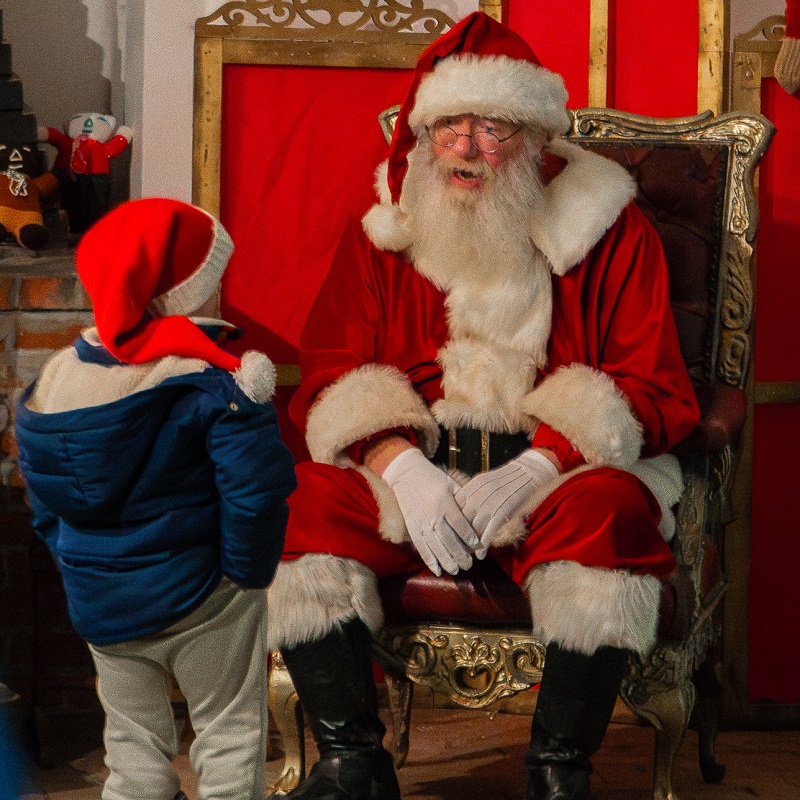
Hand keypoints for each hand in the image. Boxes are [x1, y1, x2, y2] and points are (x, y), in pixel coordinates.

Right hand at [381, 447, 479, 575]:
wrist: (405, 473)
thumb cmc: (432, 477)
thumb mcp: (450, 483)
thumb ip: (463, 498)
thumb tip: (479, 510)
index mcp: (445, 503)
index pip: (460, 524)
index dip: (470, 537)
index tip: (478, 546)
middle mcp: (433, 515)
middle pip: (449, 540)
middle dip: (460, 554)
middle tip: (469, 564)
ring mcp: (421, 523)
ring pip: (436, 547)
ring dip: (446, 561)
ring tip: (456, 570)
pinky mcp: (412, 527)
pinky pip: (421, 547)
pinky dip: (429, 560)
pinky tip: (437, 570)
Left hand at [455, 449, 557, 555]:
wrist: (530, 471)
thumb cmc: (508, 479)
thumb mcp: (486, 481)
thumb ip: (473, 494)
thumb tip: (460, 510)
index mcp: (474, 484)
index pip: (455, 506)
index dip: (451, 523)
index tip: (449, 535)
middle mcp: (480, 492)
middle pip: (462, 519)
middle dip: (458, 535)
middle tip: (456, 549)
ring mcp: (492, 501)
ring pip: (475, 527)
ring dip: (470, 543)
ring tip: (468, 554)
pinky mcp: (504, 510)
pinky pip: (490, 530)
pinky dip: (484, 544)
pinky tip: (481, 554)